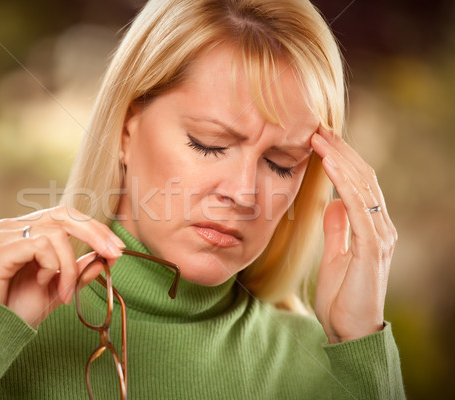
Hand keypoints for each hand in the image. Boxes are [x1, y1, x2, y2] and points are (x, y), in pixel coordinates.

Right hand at [0, 206, 124, 328]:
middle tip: (113, 254)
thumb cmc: (16, 306)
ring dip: (68, 266)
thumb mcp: (57, 288)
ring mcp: (4, 234)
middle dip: (95, 233)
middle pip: (64, 214)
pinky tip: (42, 283)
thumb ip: (77, 272)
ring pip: (55, 234)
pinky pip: (39, 246)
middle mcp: (15, 225)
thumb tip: (105, 258)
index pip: (68, 216)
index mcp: (29, 230)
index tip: (117, 249)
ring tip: (63, 291)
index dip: (95, 229)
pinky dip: (51, 266)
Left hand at [311, 127, 397, 343]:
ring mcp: (380, 237)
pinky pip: (360, 207)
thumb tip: (332, 204)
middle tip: (318, 129)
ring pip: (364, 187)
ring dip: (342, 159)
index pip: (359, 185)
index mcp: (371, 229)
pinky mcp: (373, 248)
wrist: (350, 332)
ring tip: (321, 138)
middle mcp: (381, 228)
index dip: (342, 160)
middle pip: (364, 179)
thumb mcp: (335, 257)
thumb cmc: (342, 298)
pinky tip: (331, 164)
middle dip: (342, 151)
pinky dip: (346, 182)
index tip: (319, 140)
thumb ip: (338, 230)